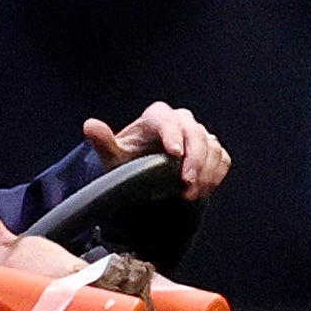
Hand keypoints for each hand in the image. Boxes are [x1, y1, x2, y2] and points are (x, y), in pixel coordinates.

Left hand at [85, 102, 230, 198]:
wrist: (144, 173)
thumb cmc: (128, 161)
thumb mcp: (113, 155)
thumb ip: (103, 141)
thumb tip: (90, 125)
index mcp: (156, 118)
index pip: (167, 120)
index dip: (173, 135)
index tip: (175, 153)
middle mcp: (180, 122)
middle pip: (195, 133)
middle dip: (194, 159)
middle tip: (187, 183)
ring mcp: (198, 135)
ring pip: (212, 147)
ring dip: (205, 172)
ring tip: (190, 193)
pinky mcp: (211, 150)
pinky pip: (221, 159)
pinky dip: (215, 176)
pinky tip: (201, 190)